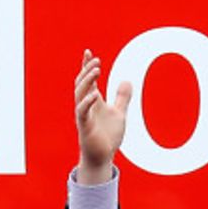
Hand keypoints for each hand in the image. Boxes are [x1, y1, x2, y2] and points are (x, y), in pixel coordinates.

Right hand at [75, 50, 130, 183]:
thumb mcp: (119, 113)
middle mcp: (85, 105)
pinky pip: (82, 111)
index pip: (88, 79)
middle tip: (96, 60)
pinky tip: (95, 93)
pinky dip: (87, 101)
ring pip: (80, 93)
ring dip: (87, 80)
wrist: (103, 156)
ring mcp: (83, 114)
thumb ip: (122, 97)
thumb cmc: (108, 136)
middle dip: (87, 70)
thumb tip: (127, 81)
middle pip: (82, 83)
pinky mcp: (84, 126)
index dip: (87, 66)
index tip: (89, 52)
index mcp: (93, 100)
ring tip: (96, 70)